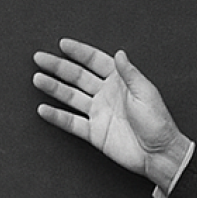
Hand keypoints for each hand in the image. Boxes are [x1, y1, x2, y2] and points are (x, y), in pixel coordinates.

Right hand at [32, 38, 191, 190]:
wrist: (158, 153)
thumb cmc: (158, 122)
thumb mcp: (146, 93)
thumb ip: (129, 73)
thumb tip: (119, 52)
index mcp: (120, 81)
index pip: (96, 61)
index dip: (79, 52)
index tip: (63, 44)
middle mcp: (106, 94)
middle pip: (78, 76)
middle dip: (58, 66)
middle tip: (39, 58)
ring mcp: (98, 113)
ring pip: (71, 97)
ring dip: (54, 88)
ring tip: (37, 79)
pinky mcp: (94, 132)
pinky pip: (71, 122)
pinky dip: (57, 116)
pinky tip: (43, 109)